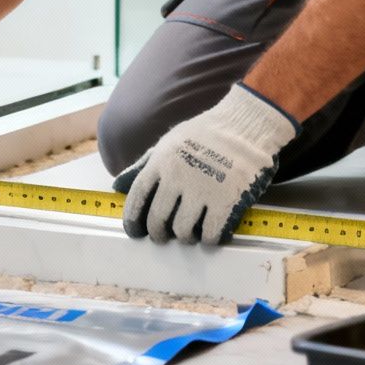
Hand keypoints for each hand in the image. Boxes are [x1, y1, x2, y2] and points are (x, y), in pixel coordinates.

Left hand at [112, 83, 297, 245]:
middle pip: (158, 218)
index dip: (133, 218)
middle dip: (158, 233)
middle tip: (163, 236)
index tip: (134, 231)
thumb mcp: (168, 142)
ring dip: (185, 236)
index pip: (138, 197)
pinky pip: (211, 233)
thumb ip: (144, 164)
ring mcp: (202, 190)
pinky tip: (210, 234)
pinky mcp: (226, 201)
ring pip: (183, 230)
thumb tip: (118, 185)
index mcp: (161, 162)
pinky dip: (208, 239)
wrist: (246, 126)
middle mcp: (177, 178)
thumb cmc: (207, 133)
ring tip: (190, 232)